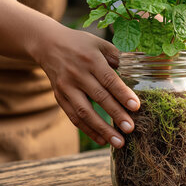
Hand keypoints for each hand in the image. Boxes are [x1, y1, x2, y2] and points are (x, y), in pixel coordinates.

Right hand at [33, 27, 139, 147]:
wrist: (48, 44)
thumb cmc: (81, 44)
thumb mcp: (99, 43)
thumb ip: (117, 57)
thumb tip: (138, 71)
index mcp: (91, 60)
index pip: (109, 79)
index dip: (123, 94)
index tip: (136, 107)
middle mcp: (77, 74)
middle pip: (99, 98)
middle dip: (116, 115)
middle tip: (130, 129)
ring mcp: (67, 87)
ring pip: (85, 112)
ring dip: (102, 129)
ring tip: (119, 142)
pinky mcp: (59, 97)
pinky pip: (74, 117)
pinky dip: (88, 130)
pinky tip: (103, 140)